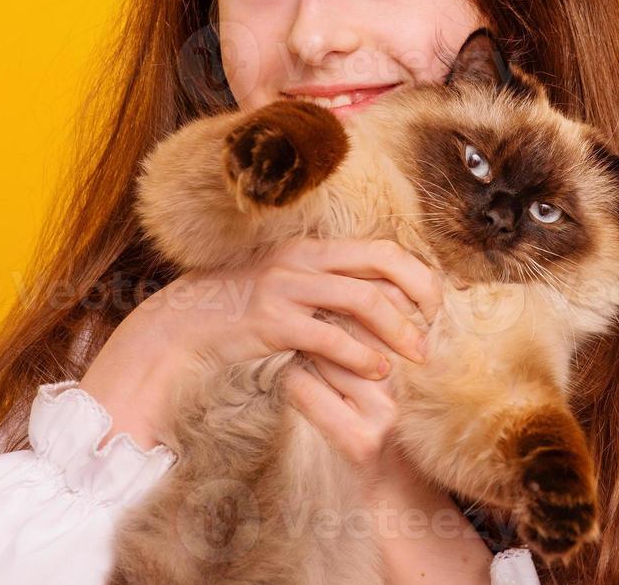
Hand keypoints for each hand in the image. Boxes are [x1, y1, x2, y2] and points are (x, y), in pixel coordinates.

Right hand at [80, 237, 440, 452]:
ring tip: (414, 355)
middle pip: (382, 263)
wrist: (182, 327)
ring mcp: (286, 287)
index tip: (435, 306)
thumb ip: (331, 289)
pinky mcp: (272, 321)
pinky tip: (376, 370)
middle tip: (434, 329)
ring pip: (362, 299)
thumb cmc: (244, 314)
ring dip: (397, 330)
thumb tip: (385, 302)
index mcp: (313, 248)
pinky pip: (328, 336)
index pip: (382, 249)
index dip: (418, 275)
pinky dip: (360, 355)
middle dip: (419, 294)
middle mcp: (303, 259)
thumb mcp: (291, 289)